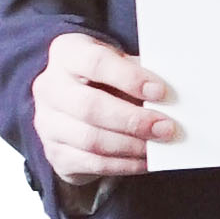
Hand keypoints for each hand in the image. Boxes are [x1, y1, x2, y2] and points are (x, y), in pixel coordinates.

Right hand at [32, 32, 175, 183]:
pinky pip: (92, 164)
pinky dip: (123, 164)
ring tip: (159, 145)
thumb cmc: (102, 78)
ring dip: (131, 146)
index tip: (161, 91)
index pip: (96, 63)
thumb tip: (171, 95)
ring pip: (91, 140)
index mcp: (66, 54)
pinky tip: (144, 160)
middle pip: (91, 107)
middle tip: (166, 127)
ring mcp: (47, 124)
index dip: (129, 78)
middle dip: (133, 120)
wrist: (70, 104)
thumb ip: (137, 73)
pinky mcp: (55, 153)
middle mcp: (49, 88)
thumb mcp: (117, 63)